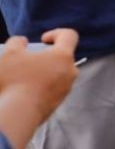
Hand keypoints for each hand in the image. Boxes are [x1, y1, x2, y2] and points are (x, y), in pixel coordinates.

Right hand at [0, 30, 78, 148]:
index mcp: (63, 56)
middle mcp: (70, 72)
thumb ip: (17, 42)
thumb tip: (22, 42)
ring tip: (23, 76)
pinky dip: (41, 87)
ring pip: (58, 74)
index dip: (56, 33)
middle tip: (28, 60)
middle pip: (63, 57)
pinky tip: (24, 91)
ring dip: (44, 72)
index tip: (42, 40)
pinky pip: (52, 89)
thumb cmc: (15, 80)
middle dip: (47, 56)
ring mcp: (65, 89)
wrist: (18, 114)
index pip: (70, 36)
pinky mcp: (57, 104)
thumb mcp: (10, 54)